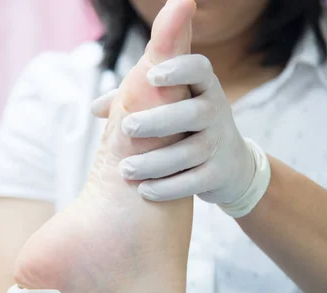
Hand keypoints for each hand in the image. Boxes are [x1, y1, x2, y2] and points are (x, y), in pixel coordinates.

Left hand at [91, 54, 270, 217]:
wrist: (230, 166)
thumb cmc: (187, 127)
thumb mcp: (171, 106)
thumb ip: (134, 101)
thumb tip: (95, 107)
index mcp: (203, 88)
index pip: (199, 69)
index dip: (178, 69)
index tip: (151, 76)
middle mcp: (217, 112)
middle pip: (194, 113)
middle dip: (159, 120)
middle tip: (127, 127)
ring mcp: (220, 144)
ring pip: (192, 152)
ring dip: (156, 162)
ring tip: (126, 169)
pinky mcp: (219, 174)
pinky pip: (195, 181)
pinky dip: (169, 188)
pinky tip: (145, 190)